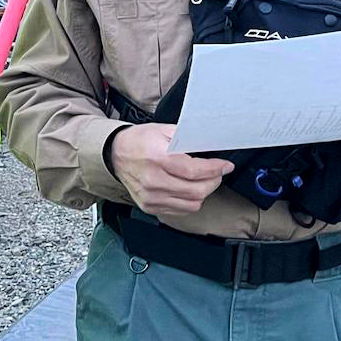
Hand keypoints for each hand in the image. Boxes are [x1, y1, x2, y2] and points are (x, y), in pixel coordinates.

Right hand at [109, 124, 233, 215]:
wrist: (115, 154)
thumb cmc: (138, 141)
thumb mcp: (163, 130)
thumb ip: (186, 139)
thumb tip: (209, 146)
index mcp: (158, 158)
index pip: (194, 171)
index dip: (215, 169)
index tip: (225, 166)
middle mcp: (154, 181)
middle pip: (196, 191)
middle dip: (213, 181)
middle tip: (217, 173)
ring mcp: (151, 197)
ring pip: (191, 204)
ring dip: (203, 193)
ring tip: (203, 181)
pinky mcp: (149, 207)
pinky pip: (180, 210)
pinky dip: (190, 201)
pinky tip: (188, 189)